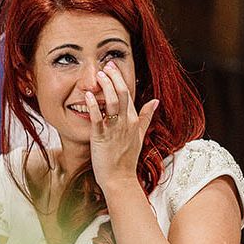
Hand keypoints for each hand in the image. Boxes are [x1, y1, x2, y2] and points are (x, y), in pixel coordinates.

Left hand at [85, 60, 157, 193]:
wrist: (120, 179)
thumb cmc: (126, 159)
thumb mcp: (140, 135)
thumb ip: (147, 117)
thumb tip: (156, 101)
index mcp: (133, 121)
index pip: (130, 94)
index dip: (121, 78)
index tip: (113, 66)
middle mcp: (126, 123)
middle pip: (123, 94)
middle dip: (114, 78)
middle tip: (106, 65)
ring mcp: (115, 130)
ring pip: (113, 103)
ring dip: (106, 87)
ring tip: (98, 75)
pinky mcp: (102, 138)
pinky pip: (98, 119)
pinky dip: (93, 106)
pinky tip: (87, 96)